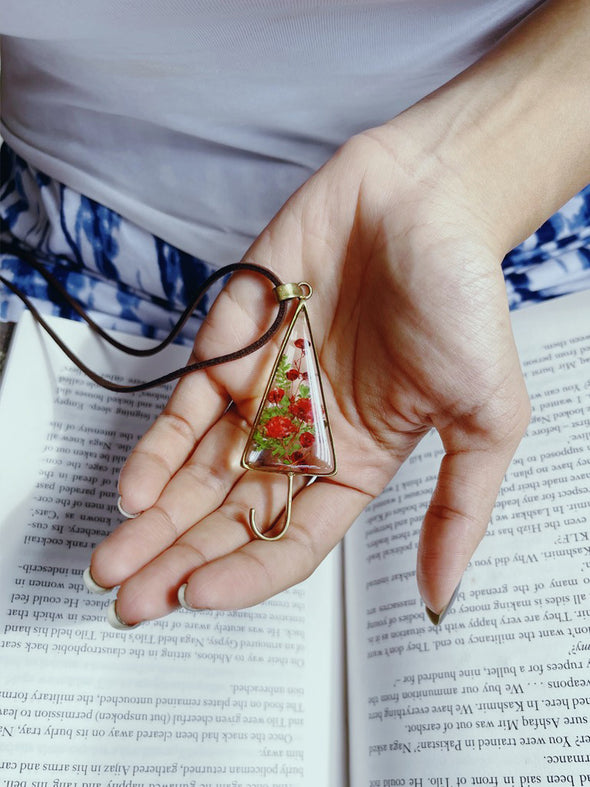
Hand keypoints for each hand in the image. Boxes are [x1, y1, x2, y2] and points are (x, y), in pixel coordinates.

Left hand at [87, 121, 530, 624]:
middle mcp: (302, 433)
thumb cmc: (464, 299)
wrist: (425, 197)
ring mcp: (263, 389)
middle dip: (178, 560)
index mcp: (356, 460)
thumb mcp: (486, 418)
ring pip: (197, 469)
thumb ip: (459, 507)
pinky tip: (134, 489)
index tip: (198, 598)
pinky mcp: (231, 342)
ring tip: (112, 563)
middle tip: (129, 602)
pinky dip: (157, 447)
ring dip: (154, 517)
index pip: (291, 538)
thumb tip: (440, 598)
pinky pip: (184, 406)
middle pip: (231, 514)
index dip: (244, 573)